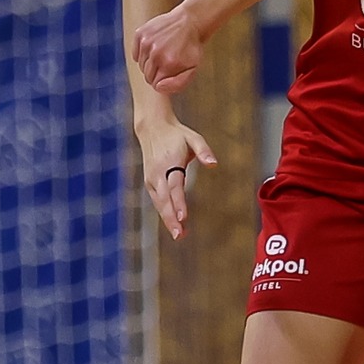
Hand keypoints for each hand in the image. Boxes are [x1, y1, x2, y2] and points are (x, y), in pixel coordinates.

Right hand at [133, 5, 205, 94]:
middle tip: (168, 62)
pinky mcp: (140, 34)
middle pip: (147, 76)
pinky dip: (143, 53)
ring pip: (141, 65)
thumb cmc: (191, 47)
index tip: (171, 72)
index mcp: (168, 64)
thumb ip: (177, 84)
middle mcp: (155, 53)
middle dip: (156, 73)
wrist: (190, 22)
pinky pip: (135, 53)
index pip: (155, 85)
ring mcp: (146, 42)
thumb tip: (158, 87)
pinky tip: (155, 46)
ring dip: (150, 62)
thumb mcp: (193, 69)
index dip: (164, 81)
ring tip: (163, 52)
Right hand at [137, 117, 219, 239]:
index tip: (183, 217)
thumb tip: (214, 164)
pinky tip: (173, 225)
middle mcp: (157, 173)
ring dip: (167, 219)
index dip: (178, 203)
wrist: (152, 128)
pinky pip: (157, 201)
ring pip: (159, 203)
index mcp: (169, 163)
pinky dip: (164, 213)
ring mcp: (151, 179)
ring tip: (179, 235)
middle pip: (164, 199)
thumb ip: (204, 150)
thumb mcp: (193, 137)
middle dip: (171, 218)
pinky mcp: (149, 182)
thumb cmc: (177, 135)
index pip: (174, 186)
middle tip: (180, 235)